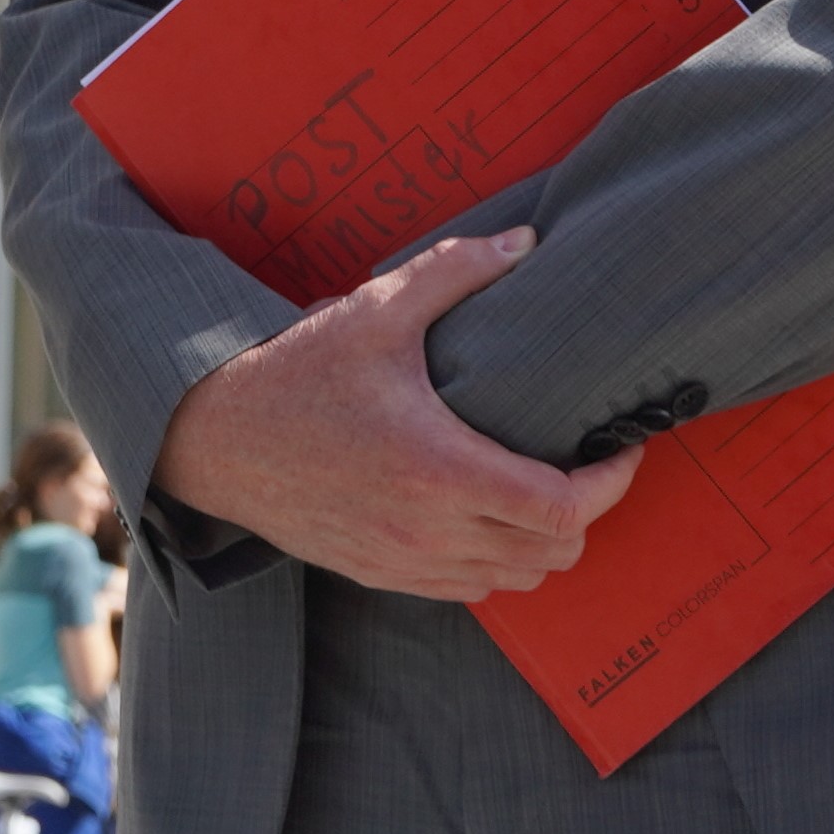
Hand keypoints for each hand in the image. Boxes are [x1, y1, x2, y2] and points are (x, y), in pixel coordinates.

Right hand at [152, 231, 643, 601]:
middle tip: (586, 463)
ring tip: (543, 489)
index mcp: (440, 468)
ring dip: (541, 543)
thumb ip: (456, 271)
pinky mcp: (377, 575)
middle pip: (551, 554)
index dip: (611, 483)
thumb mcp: (376, 309)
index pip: (562, 508)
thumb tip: (527, 242)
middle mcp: (427, 529)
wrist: (211, 438)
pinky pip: (466, 591)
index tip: (621, 448)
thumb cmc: (297, 372)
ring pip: (512, 580)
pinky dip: (495, 562)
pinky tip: (488, 516)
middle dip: (585, 512)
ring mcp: (402, 562)